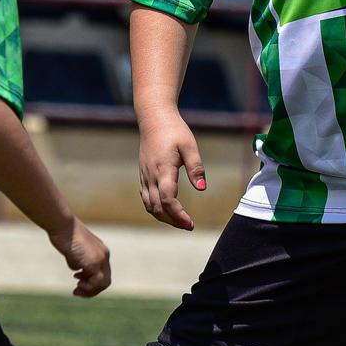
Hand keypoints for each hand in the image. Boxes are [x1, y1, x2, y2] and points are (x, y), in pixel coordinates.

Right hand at [53, 217, 111, 296]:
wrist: (62, 225)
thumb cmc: (64, 234)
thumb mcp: (73, 250)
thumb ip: (78, 260)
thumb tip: (77, 269)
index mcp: (101, 251)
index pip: (102, 272)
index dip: (92, 281)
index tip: (78, 282)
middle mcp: (104, 255)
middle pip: (105, 280)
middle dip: (92, 289)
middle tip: (77, 291)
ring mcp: (100, 259)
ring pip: (103, 283)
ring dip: (90, 291)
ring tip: (77, 291)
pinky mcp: (93, 262)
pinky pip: (97, 282)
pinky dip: (88, 288)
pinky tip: (77, 285)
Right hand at [138, 111, 205, 229]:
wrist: (154, 119)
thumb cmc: (174, 131)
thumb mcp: (190, 146)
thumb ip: (196, 168)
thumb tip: (202, 188)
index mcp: (163, 170)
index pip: (167, 199)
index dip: (178, 215)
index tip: (191, 223)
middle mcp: (150, 176)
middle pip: (157, 207)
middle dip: (172, 220)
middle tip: (188, 226)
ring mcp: (144, 176)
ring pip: (149, 205)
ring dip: (163, 217)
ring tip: (180, 221)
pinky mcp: (143, 175)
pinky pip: (146, 198)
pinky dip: (155, 208)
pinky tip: (167, 210)